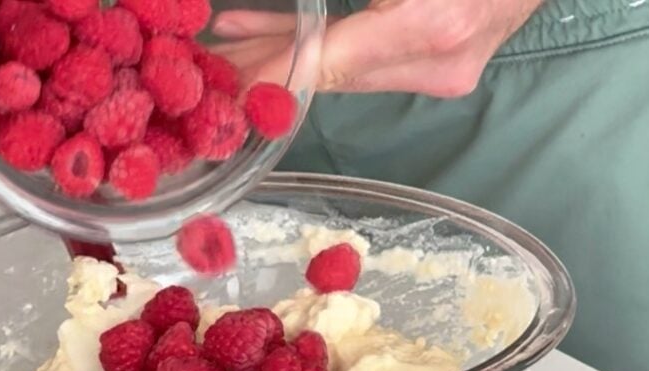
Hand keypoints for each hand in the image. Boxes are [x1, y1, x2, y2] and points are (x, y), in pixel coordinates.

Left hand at [212, 0, 542, 95]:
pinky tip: (267, 35)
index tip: (227, 82)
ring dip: (283, 55)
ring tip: (224, 47)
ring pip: (343, 67)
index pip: (331, 60)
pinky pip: (366, 60)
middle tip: (206, 64)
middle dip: (265, 66)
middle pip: (331, 72)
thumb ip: (335, 9)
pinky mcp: (441, 65)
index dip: (274, 72)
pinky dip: (319, 51)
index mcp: (430, 26)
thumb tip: (300, 26)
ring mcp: (442, 70)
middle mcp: (438, 60)